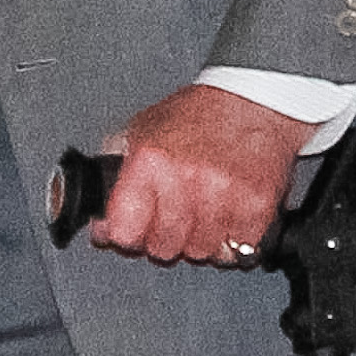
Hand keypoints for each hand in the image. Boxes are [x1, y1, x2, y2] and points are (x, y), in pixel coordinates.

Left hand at [89, 82, 313, 268]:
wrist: (252, 101)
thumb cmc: (196, 115)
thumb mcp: (143, 128)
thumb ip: (117, 169)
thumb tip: (99, 218)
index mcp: (150, 161)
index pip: (124, 232)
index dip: (126, 234)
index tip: (132, 230)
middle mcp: (184, 181)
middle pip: (162, 249)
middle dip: (165, 237)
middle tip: (174, 214)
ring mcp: (222, 198)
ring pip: (200, 254)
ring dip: (201, 240)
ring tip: (205, 209)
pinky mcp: (256, 210)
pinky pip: (237, 253)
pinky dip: (234, 242)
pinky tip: (230, 214)